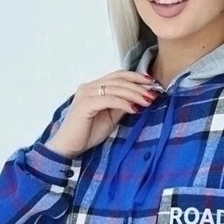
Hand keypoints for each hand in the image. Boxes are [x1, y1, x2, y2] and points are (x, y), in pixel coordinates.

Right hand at [46, 70, 161, 157]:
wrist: (69, 147)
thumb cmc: (88, 133)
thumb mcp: (110, 117)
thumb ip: (121, 106)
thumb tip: (139, 99)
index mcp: (94, 87)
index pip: (118, 76)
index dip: (136, 77)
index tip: (152, 83)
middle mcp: (89, 87)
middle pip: (118, 80)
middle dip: (139, 86)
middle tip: (154, 94)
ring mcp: (86, 94)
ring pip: (115, 88)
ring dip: (134, 94)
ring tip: (148, 101)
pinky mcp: (85, 104)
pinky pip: (109, 100)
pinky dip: (123, 103)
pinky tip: (134, 109)